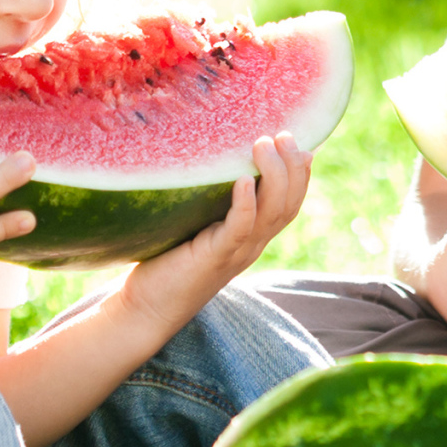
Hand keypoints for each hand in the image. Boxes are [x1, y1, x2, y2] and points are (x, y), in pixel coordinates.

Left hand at [122, 135, 312, 332]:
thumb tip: (211, 165)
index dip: (301, 175)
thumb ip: (210, 202)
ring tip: (265, 144)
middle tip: (284, 135)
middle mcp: (251, 246)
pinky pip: (239, 230)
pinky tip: (244, 180)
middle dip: (294, 168)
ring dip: (274, 176)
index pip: (290, 205)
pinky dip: (246, 204)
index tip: (301, 144)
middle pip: (289, 205)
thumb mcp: (196, 225)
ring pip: (272, 214)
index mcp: (252, 238)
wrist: (145, 310)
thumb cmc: (165, 263)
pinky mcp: (213, 258)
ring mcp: (236, 253)